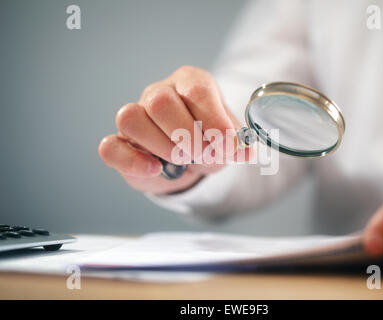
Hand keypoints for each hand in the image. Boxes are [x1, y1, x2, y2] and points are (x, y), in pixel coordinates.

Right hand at [98, 66, 252, 194]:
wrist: (187, 159)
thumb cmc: (208, 140)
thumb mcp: (228, 139)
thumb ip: (237, 144)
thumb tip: (244, 152)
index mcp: (189, 82)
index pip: (197, 89)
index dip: (213, 119)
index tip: (226, 145)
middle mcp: (158, 93)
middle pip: (160, 101)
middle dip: (188, 136)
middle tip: (205, 155)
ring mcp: (135, 115)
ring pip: (131, 118)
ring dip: (163, 146)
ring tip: (183, 160)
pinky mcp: (120, 143)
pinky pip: (110, 147)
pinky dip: (133, 160)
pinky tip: (155, 168)